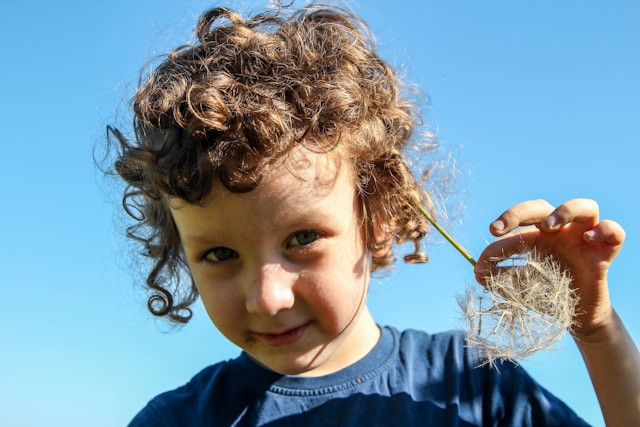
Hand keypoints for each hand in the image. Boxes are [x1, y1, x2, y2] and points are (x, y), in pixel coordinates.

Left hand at [474, 198, 624, 336]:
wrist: (576, 316)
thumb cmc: (546, 293)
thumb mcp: (518, 286)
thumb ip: (499, 276)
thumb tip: (477, 270)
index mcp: (537, 235)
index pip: (518, 221)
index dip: (501, 227)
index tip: (486, 242)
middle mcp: (560, 231)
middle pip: (543, 206)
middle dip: (519, 213)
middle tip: (500, 228)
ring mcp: (585, 239)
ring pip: (586, 206)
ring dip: (565, 210)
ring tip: (548, 226)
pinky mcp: (605, 253)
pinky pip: (615, 233)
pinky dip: (605, 230)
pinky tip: (589, 239)